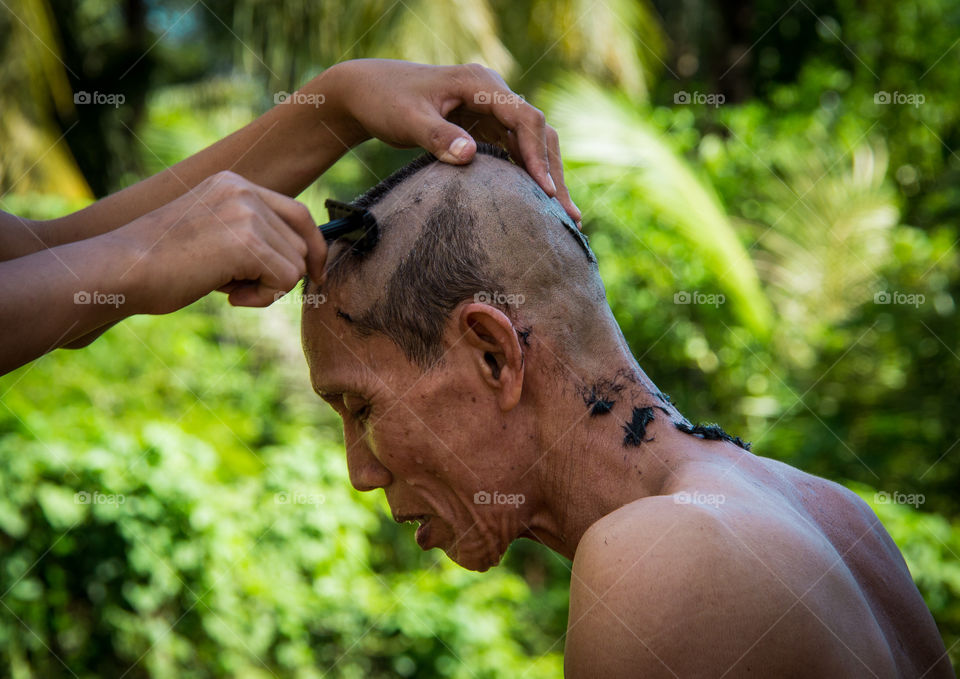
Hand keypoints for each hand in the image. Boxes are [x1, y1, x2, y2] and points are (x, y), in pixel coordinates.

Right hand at [110, 171, 325, 314]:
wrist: (121, 269)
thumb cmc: (158, 263)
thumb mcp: (210, 234)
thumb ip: (249, 235)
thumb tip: (300, 262)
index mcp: (233, 184)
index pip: (297, 213)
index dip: (313, 247)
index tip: (316, 273)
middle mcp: (243, 191)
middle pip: (301, 243)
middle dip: (279, 274)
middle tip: (238, 287)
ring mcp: (246, 213)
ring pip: (295, 264)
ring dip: (267, 288)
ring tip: (227, 289)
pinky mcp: (247, 241)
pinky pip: (285, 280)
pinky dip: (262, 298)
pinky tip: (229, 297)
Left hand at [318, 59, 581, 225]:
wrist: (369, 91)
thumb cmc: (386, 102)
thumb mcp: (408, 120)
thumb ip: (438, 136)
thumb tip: (470, 156)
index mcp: (479, 83)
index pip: (523, 118)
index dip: (537, 155)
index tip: (545, 192)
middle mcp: (493, 92)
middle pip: (538, 132)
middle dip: (553, 173)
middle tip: (568, 216)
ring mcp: (492, 109)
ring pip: (532, 144)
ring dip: (547, 178)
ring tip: (566, 219)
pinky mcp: (485, 126)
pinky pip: (515, 151)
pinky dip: (528, 177)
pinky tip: (540, 206)